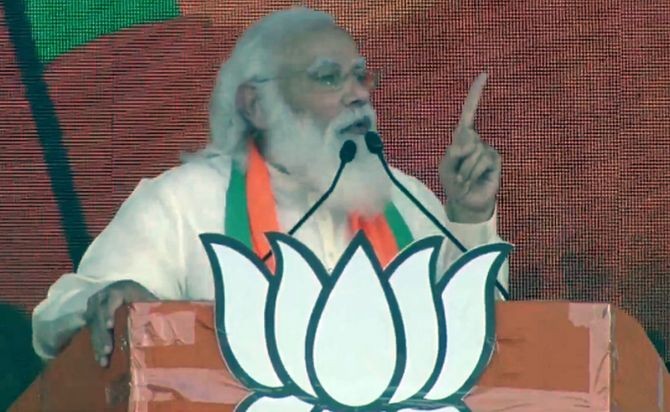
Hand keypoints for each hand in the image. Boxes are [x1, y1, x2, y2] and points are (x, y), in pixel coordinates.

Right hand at [84, 280, 156, 366]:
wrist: (139, 303)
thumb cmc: (150, 305)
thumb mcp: (153, 304)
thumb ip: (155, 312)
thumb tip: (160, 325)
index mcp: (124, 288)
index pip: (112, 298)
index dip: (109, 311)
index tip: (110, 326)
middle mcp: (106, 295)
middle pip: (99, 313)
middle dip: (102, 334)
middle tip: (107, 351)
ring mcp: (96, 305)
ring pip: (92, 324)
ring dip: (97, 342)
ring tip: (103, 359)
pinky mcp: (92, 317)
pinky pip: (90, 331)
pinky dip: (95, 344)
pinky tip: (99, 358)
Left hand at [439, 72, 500, 222]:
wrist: (467, 202)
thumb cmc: (454, 183)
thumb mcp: (445, 169)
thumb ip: (452, 154)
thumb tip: (467, 142)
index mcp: (462, 137)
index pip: (469, 112)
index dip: (475, 94)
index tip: (484, 74)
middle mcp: (476, 140)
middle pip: (464, 138)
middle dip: (457, 159)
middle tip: (457, 174)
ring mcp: (487, 149)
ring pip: (472, 152)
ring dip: (464, 169)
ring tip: (465, 179)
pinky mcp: (495, 159)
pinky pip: (481, 160)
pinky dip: (474, 171)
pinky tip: (474, 179)